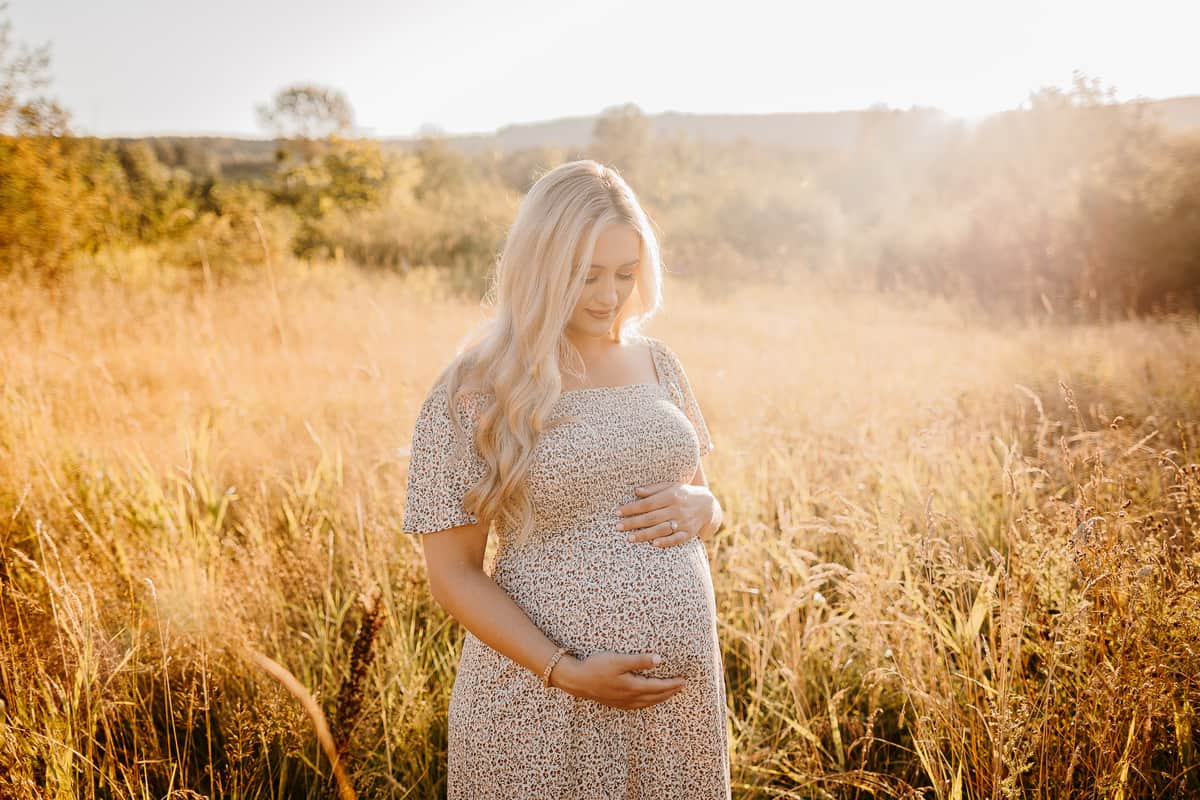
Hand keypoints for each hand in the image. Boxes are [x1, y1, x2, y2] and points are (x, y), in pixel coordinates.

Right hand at [550, 651, 686, 708]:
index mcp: (632, 686)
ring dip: (660, 699)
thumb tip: (660, 659)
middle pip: (655, 697)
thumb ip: (639, 660)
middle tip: (681, 687)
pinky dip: (647, 703)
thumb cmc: (596, 667)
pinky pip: (637, 706)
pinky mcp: (615, 703)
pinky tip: (647, 701)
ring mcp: (622, 702)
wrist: (576, 680)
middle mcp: (629, 697)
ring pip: (647, 703)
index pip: (658, 687)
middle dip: (670, 692)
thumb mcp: (618, 660)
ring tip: (669, 694)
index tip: (684, 681)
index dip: (672, 684)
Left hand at [615, 481, 717, 547]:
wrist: (708, 506)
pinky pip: (676, 539)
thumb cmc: (683, 494)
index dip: (632, 508)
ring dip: (645, 535)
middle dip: (633, 522)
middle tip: (618, 527)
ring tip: (629, 538)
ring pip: (661, 529)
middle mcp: (677, 509)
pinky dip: (665, 542)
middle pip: (651, 517)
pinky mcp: (689, 533)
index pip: (647, 503)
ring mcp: (684, 522)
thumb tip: (636, 491)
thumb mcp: (671, 486)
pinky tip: (653, 544)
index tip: (617, 512)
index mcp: (672, 495)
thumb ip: (654, 489)